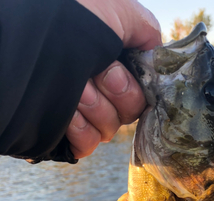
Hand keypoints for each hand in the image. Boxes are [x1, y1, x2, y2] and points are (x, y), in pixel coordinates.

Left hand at [66, 0, 160, 158]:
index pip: (140, 93)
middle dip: (115, 93)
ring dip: (95, 109)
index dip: (134, 87)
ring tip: (75, 89)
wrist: (29, 34)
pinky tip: (68, 115)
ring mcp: (81, 112)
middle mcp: (98, 88)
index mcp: (112, 65)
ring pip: (109, 129)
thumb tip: (156, 55)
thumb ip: (146, 31)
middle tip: (93, 75)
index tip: (116, 71)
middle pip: (129, 114)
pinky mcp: (64, 132)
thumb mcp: (119, 9)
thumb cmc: (72, 14)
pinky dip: (81, 132)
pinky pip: (89, 145)